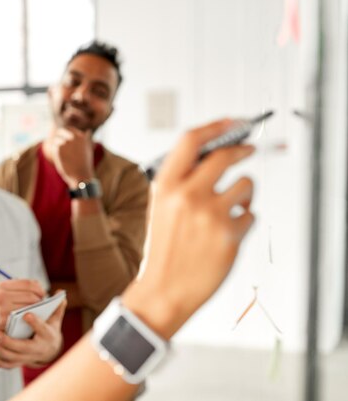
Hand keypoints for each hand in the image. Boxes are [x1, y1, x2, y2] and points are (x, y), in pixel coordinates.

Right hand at [0, 279, 45, 340]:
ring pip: (29, 306)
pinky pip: (23, 317)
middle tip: (42, 305)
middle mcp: (2, 294)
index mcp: (2, 285)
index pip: (29, 283)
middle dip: (40, 300)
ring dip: (37, 310)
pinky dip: (29, 318)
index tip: (43, 294)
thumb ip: (14, 288)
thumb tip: (36, 286)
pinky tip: (30, 319)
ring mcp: (3, 307)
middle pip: (31, 295)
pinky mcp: (4, 320)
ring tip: (38, 312)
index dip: (39, 289)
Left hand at [0, 296, 66, 368]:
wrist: (49, 349)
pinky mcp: (20, 362)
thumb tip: (61, 294)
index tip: (26, 314)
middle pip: (23, 347)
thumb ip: (56, 307)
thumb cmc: (49, 330)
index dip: (35, 322)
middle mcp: (38, 348)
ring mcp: (28, 357)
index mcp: (47, 335)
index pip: (42, 329)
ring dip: (2, 350)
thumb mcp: (54, 320)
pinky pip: (9, 365)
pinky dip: (0, 362)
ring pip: (13, 357)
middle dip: (9, 342)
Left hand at [44, 127, 93, 187]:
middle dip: (58, 137)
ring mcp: (66, 142)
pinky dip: (55, 152)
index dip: (64, 134)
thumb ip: (87, 139)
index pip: (69, 129)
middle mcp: (74, 137)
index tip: (63, 140)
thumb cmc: (84, 165)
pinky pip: (53, 146)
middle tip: (58, 146)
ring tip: (61, 156)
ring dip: (56, 146)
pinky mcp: (59, 148)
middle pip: (60, 131)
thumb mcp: (88, 150)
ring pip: (56, 139)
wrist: (81, 176)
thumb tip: (88, 131)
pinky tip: (60, 159)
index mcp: (82, 136)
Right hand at [124, 119, 255, 338]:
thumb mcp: (160, 207)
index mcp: (165, 185)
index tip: (232, 121)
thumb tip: (212, 153)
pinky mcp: (230, 233)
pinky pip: (251, 214)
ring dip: (245, 193)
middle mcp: (187, 194)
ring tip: (233, 208)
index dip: (214, 126)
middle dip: (242, 149)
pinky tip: (228, 234)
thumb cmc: (164, 249)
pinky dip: (245, 221)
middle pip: (225, 155)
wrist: (164, 289)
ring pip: (246, 184)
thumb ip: (181, 181)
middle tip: (248, 149)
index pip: (191, 140)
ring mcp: (209, 213)